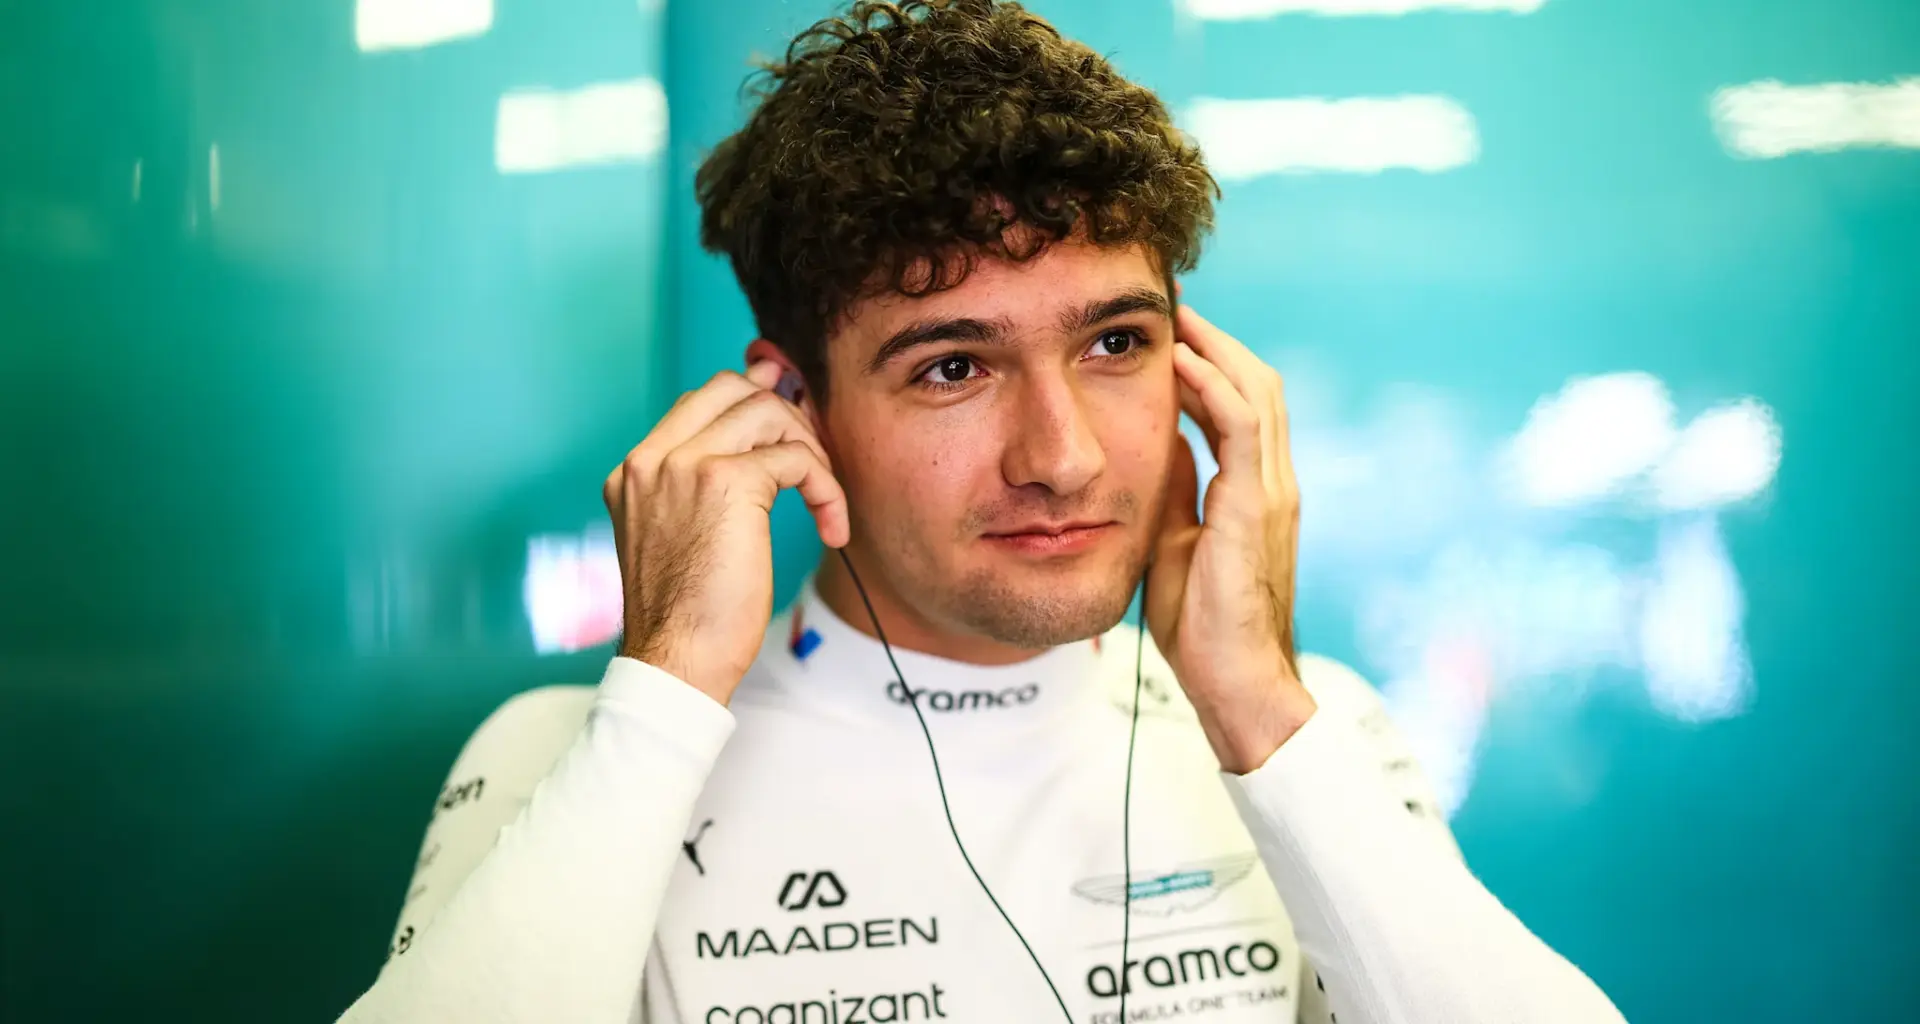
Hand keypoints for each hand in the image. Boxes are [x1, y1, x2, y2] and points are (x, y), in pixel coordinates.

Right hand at [603, 362, 849, 704]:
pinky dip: (826, 488)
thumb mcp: (682, 539)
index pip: (699, 401)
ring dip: (811, 451)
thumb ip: (701, 490)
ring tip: (823, 500)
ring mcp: (684, 464)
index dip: (754, 408)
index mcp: (635, 471)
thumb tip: (759, 452)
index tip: (791, 440)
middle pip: (731, 386)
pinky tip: (831, 527)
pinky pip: (797, 458)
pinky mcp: (725, 482)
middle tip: (812, 462)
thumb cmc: (687, 617)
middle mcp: (652, 458)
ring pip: (768, 410)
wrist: (675, 661)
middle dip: (785, 415)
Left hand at [1146, 304, 1316, 773]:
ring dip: (1215, 347)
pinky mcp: (1256, 510)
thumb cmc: (1205, 626)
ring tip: (1178, 314)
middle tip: (1173, 304)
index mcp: (1255, 490)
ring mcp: (1271, 493)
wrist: (1237, 685)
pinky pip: (1240, 430)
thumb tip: (1156, 446)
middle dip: (1216, 339)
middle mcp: (1273, 482)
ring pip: (1257, 393)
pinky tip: (1182, 361)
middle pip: (1258, 383)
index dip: (1211, 362)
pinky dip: (1214, 388)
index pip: (1243, 404)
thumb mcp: (1174, 540)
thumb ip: (1175, 492)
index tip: (1171, 330)